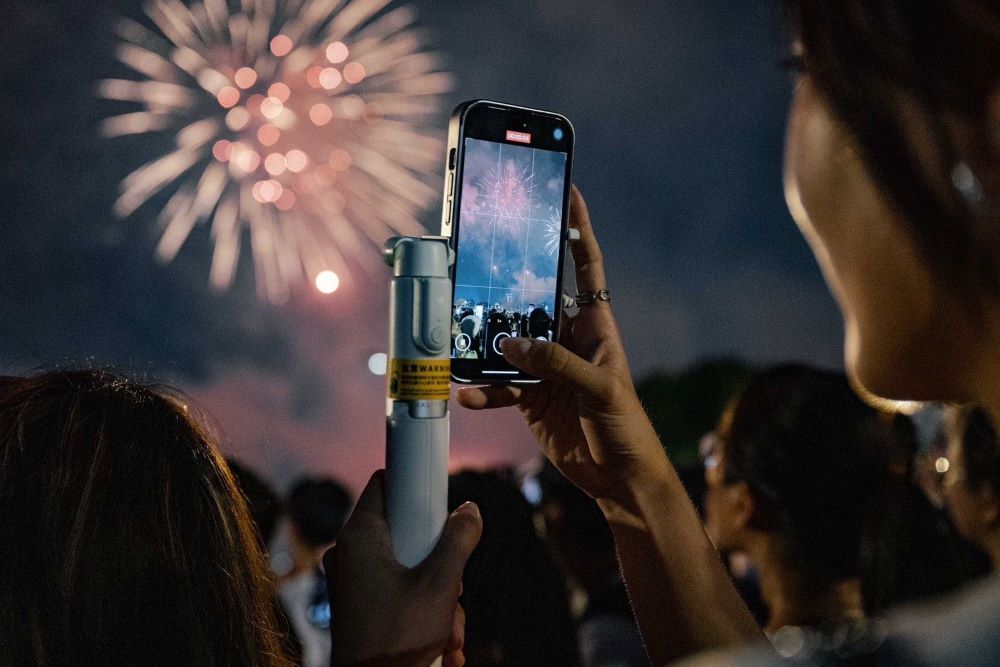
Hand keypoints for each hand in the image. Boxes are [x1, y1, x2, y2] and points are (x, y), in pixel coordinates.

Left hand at [324, 471, 481, 666]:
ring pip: (410, 566)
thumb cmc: (395, 641)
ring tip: (448, 630)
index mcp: (360, 537)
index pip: (385, 482)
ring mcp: (355, 581)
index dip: (415, 484)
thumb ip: (458, 540)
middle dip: (441, 561)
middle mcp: (351, 554)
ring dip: (440, 596)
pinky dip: (425, 611)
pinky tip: (444, 642)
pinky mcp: (362, 605)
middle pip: (407, 530)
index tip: (441, 498)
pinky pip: (400, 591)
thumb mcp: (441, 585)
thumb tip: (469, 511)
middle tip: (452, 588)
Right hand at [456, 186, 669, 502]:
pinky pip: (498, 384)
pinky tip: (467, 394)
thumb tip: (511, 344)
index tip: (567, 192)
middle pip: (531, 299)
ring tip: (457, 337)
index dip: (578, 230)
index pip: (586, 267)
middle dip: (505, 284)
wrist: (618, 478)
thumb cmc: (626, 427)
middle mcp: (566, 338)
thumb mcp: (599, 389)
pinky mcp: (528, 396)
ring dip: (483, 342)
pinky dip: (481, 389)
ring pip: (506, 342)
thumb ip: (557, 364)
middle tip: (475, 265)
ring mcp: (544, 366)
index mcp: (594, 324)